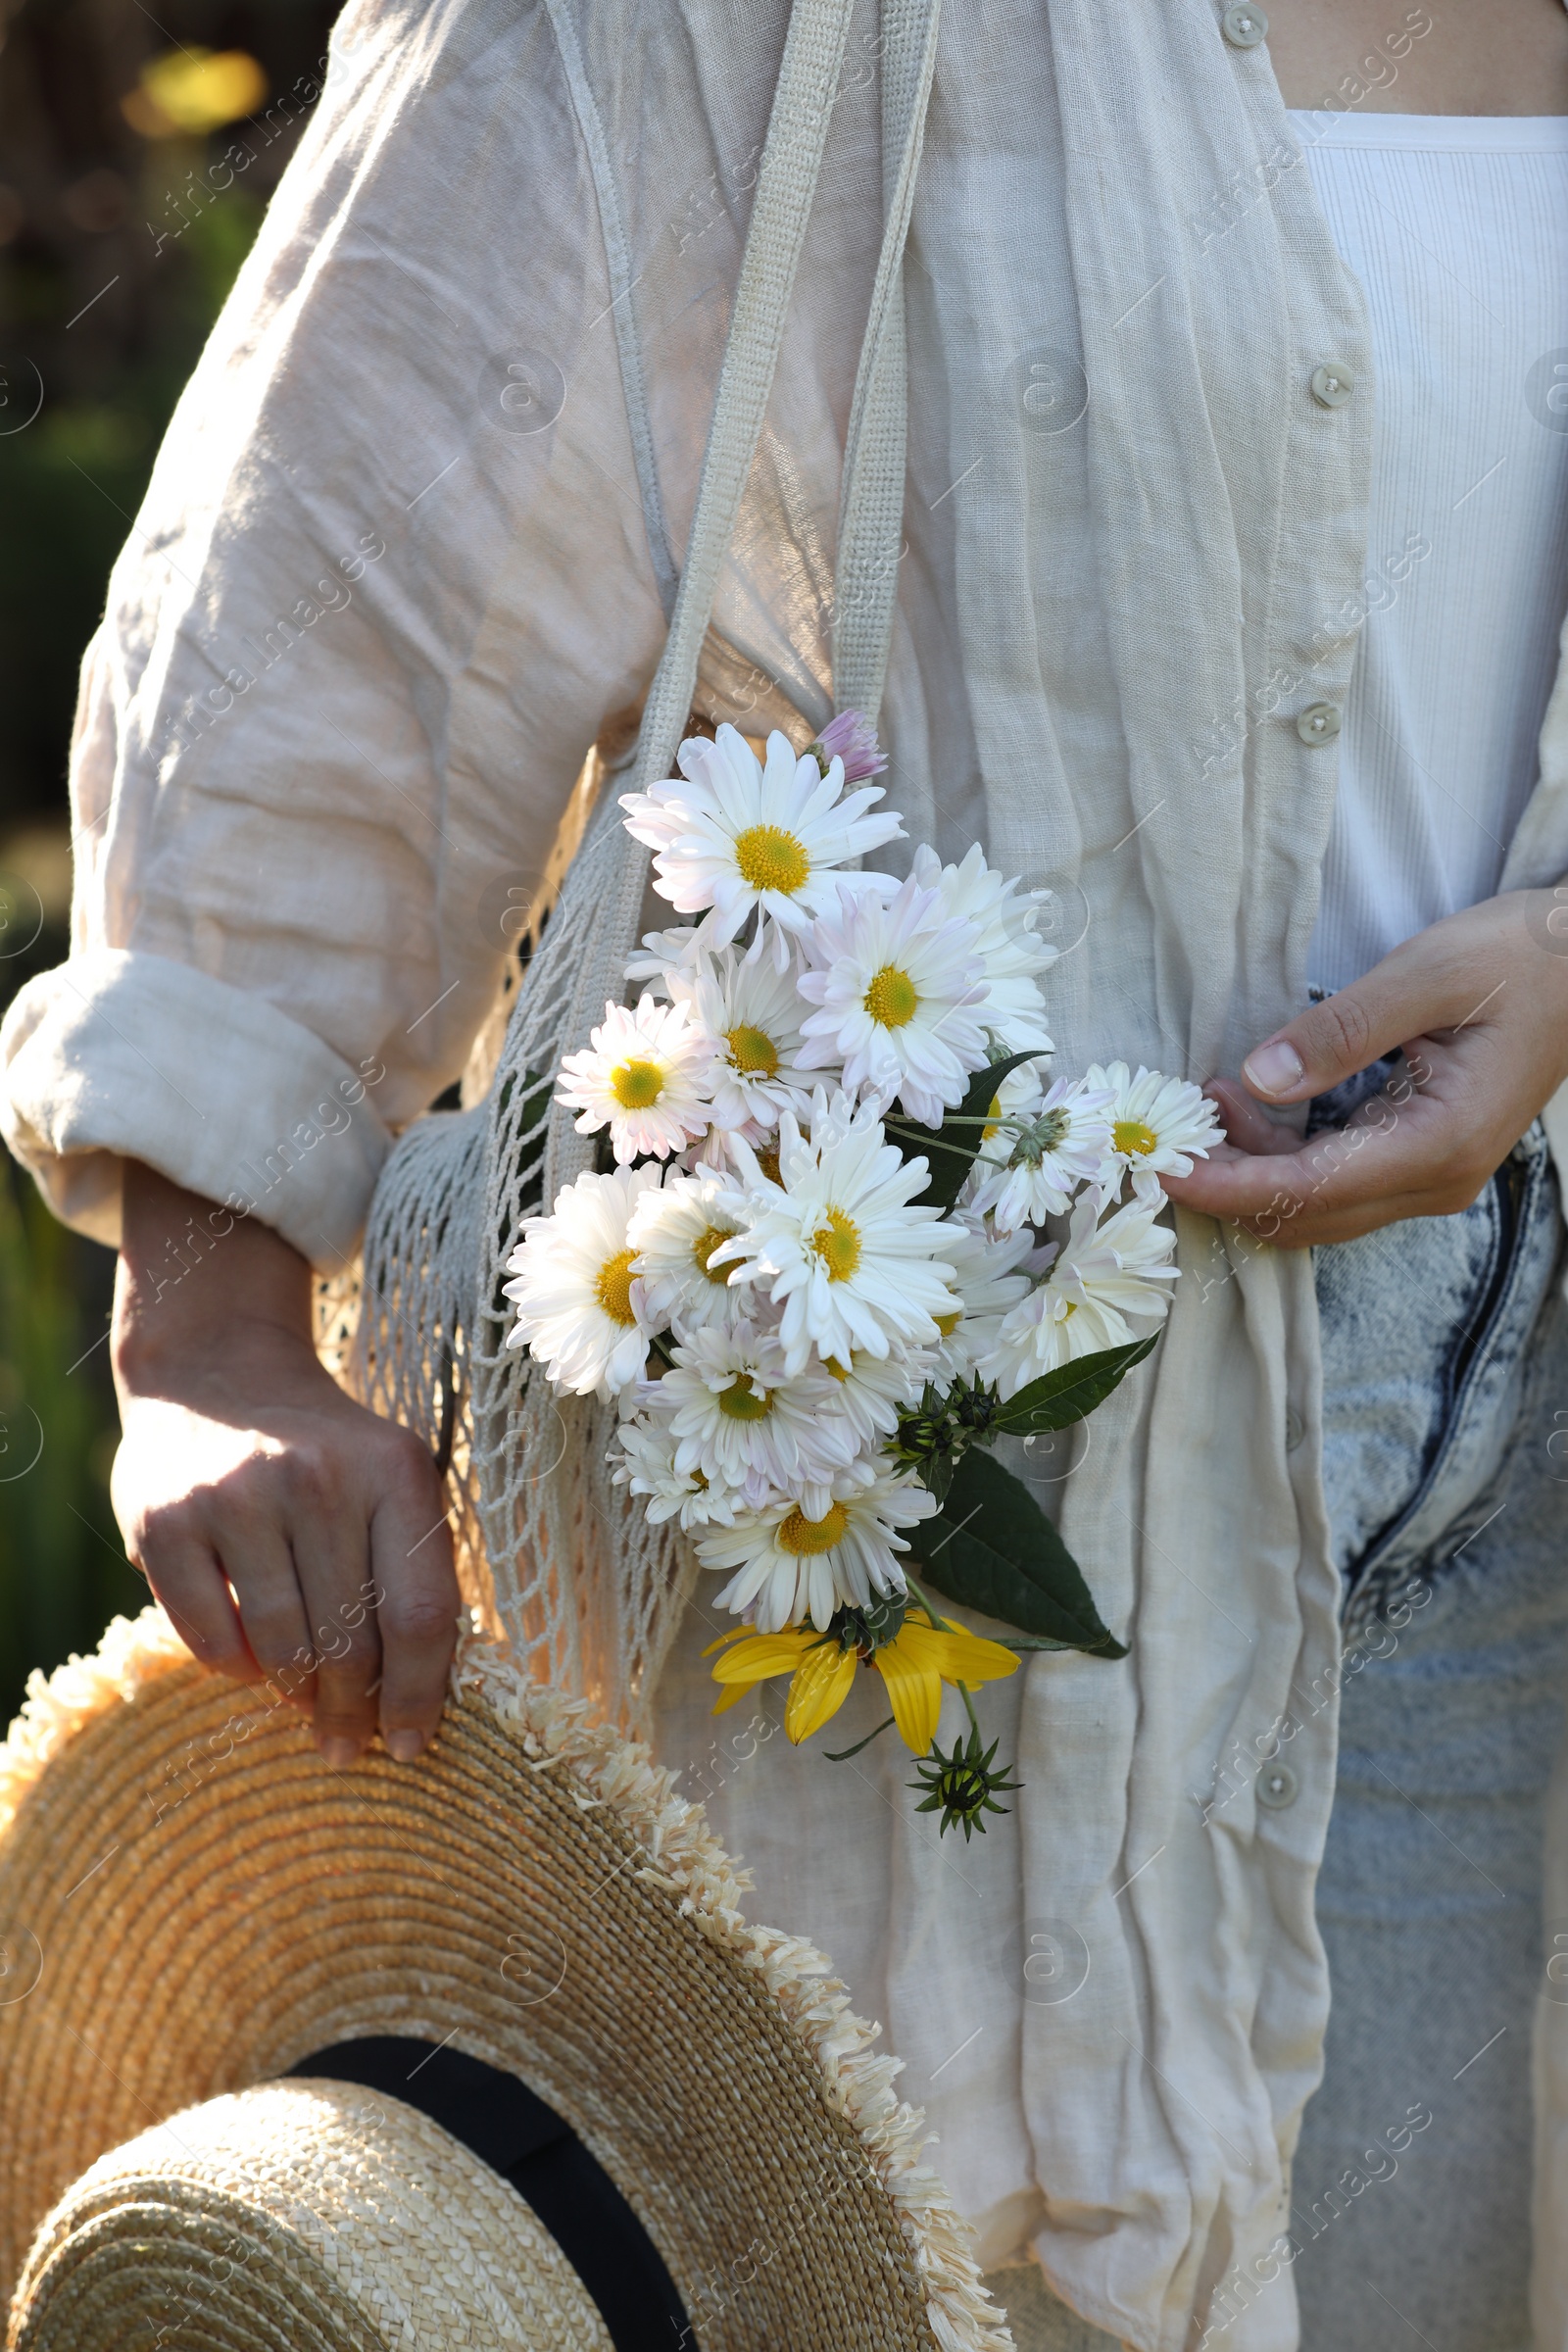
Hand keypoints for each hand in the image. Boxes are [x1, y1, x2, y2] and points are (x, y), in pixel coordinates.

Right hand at [111, 1162, 458, 1762]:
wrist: (218, 1372)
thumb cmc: (326, 1453)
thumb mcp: (389, 1483)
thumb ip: (411, 1571)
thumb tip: (417, 1703)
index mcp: (394, 1472)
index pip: (422, 1615)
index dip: (418, 1696)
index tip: (409, 1746)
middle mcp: (317, 1479)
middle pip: (350, 1643)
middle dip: (352, 1711)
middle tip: (346, 1744)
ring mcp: (235, 1497)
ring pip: (282, 1649)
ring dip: (296, 1695)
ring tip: (303, 1702)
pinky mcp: (165, 1520)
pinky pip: (210, 1640)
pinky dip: (237, 1670)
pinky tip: (252, 1663)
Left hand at [1162, 889, 1567, 1246]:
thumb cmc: (1519, 959)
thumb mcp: (1427, 974)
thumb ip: (1342, 1032)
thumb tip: (1260, 1081)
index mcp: (1440, 1142)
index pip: (1310, 1190)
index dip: (1228, 1184)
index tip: (1162, 1165)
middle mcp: (1436, 1180)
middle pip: (1306, 1214)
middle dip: (1229, 1182)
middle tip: (1165, 1129)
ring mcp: (1431, 1177)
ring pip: (1316, 1205)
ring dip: (1251, 1169)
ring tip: (1206, 1100)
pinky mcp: (1420, 1159)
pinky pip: (1335, 1181)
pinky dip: (1280, 1158)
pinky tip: (1247, 1106)